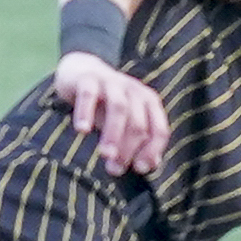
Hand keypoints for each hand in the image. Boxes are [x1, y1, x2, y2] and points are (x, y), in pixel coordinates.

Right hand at [54, 51, 169, 175]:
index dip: (152, 151)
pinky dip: (86, 112)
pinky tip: (82, 130)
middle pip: (138, 123)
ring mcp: (112, 83)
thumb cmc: (106, 105)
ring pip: (119, 108)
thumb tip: (150, 166)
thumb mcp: (125, 124)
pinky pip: (88, 94)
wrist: (81, 72)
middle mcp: (134, 91)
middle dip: (129, 148)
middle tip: (115, 168)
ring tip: (105, 154)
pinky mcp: (88, 79)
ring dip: (114, 133)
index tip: (139, 169)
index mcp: (149, 103)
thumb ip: (138, 144)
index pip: (159, 130)